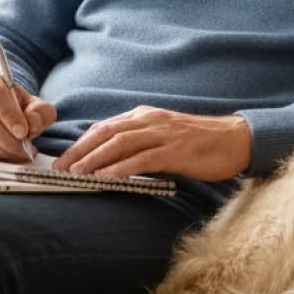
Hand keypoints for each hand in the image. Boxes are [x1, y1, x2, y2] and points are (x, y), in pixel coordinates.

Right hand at [0, 69, 55, 160]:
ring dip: (1, 151)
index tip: (23, 132)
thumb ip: (41, 111)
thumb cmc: (15, 105)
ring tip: (18, 154)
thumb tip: (33, 122)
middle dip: (8, 139)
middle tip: (24, 150)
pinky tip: (5, 156)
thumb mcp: (34, 103)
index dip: (9, 115)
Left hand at [53, 106, 252, 180]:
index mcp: (145, 115)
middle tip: (59, 169)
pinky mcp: (175, 150)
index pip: (105, 127)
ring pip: (119, 144)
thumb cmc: (200, 142)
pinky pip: (141, 159)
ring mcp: (162, 134)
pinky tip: (105, 178)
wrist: (235, 139)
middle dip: (79, 151)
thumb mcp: (164, 136)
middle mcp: (149, 120)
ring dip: (93, 160)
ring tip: (75, 174)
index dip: (81, 143)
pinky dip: (120, 168)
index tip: (63, 159)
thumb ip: (140, 143)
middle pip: (105, 133)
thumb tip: (112, 160)